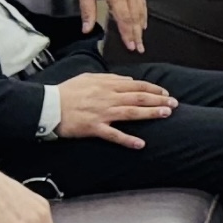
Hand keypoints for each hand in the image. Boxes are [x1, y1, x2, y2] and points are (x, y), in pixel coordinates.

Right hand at [53, 70, 178, 146]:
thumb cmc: (66, 91)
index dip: (153, 89)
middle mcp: (107, 98)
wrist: (47, 106)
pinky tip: (140, 144)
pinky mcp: (94, 128)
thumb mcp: (88, 78)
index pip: (136, 85)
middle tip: (174, 104)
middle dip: (159, 101)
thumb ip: (110, 78)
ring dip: (150, 114)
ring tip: (166, 115)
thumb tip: (128, 80)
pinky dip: (127, 139)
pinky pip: (113, 135)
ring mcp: (102, 113)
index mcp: (106, 85)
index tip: (165, 93)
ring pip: (131, 113)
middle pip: (138, 98)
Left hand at [77, 0, 147, 52]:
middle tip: (139, 49)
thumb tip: (87, 30)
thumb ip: (87, 11)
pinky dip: (143, 14)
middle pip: (135, 16)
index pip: (124, 17)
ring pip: (140, 10)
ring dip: (141, 26)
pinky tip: (143, 23)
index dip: (127, 33)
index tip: (130, 46)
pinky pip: (142, 1)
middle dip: (137, 34)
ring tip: (141, 40)